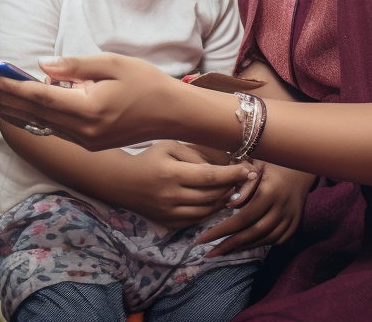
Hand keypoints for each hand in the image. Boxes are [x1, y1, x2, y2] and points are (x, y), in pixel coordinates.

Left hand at [0, 53, 190, 150]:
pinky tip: (19, 107)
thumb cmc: (146, 83)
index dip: (14, 88)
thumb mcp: (114, 63)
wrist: (173, 115)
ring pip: (40, 125)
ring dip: (13, 112)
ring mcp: (86, 141)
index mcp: (90, 110)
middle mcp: (84, 131)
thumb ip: (76, 66)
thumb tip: (42, 65)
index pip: (42, 97)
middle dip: (3, 102)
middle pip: (34, 115)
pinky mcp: (89, 144)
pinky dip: (33, 117)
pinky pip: (54, 130)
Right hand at [109, 142, 261, 228]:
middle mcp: (171, 196)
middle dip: (232, 187)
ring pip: (207, 210)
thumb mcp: (169, 147)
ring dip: (224, 200)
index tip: (250, 170)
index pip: (210, 177)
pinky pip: (197, 220)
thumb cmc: (149, 158)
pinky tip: (216, 200)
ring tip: (232, 188)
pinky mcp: (169, 223)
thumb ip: (194, 156)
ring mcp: (170, 213)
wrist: (121, 182)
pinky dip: (210, 211)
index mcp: (172, 173)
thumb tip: (219, 168)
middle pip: (212, 195)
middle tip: (245, 178)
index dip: (232, 174)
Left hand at [199, 162, 315, 256]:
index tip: (203, 238)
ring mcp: (290, 218)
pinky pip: (276, 240)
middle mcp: (281, 208)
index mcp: (270, 192)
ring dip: (243, 246)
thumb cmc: (275, 161)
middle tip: (209, 254)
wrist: (303, 166)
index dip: (223, 230)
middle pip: (253, 233)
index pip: (243, 217)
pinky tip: (244, 244)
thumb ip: (245, 185)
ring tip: (222, 250)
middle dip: (229, 245)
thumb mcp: (258, 164)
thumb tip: (230, 205)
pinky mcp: (295, 224)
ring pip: (264, 239)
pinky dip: (259, 244)